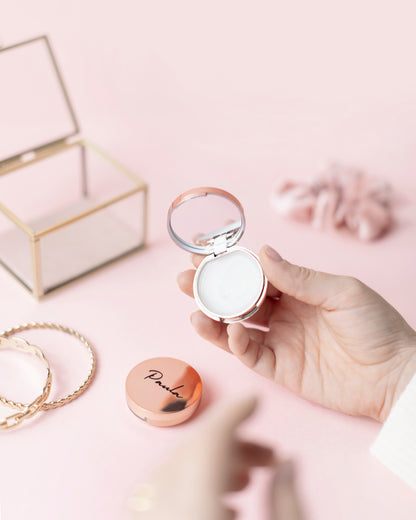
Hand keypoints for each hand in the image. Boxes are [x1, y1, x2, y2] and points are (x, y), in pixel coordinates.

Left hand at [129, 397, 302, 519]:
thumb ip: (288, 502)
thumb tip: (289, 464)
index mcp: (195, 511)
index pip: (208, 442)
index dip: (233, 413)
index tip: (254, 400)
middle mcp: (161, 512)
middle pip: (191, 453)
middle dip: (232, 443)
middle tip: (268, 456)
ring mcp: (146, 518)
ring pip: (174, 470)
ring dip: (211, 464)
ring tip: (246, 480)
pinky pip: (160, 495)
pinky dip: (191, 486)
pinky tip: (223, 504)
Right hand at [178, 245, 415, 421]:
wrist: (394, 376)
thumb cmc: (376, 327)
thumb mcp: (342, 292)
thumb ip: (299, 277)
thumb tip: (262, 252)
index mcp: (298, 290)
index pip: (256, 274)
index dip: (231, 265)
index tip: (207, 256)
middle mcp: (284, 313)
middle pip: (239, 299)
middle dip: (212, 289)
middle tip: (186, 279)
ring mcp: (280, 340)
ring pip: (237, 327)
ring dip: (215, 319)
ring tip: (196, 309)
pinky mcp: (280, 368)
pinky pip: (251, 355)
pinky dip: (237, 343)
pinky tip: (233, 331)